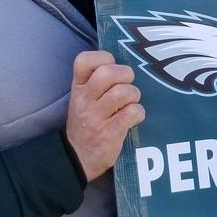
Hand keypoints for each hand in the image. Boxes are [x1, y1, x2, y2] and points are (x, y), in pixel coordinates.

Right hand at [66, 51, 144, 181]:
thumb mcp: (83, 99)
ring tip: (131, 103)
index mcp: (78, 87)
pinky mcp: (109, 133)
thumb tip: (125, 65)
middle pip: (108, 73)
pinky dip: (138, 113)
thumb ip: (96, 81)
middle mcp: (85, 99)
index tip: (111, 67)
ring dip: (134, 95)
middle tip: (127, 85)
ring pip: (124, 92)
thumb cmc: (87, 122)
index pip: (84, 60)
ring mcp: (96, 116)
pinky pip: (133, 112)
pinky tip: (134, 118)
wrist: (78, 158)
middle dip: (125, 75)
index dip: (103, 58)